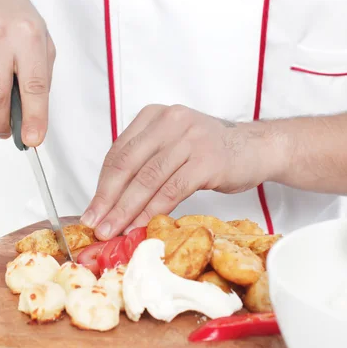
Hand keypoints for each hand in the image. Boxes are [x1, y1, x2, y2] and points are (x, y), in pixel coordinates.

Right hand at [0, 0, 55, 145]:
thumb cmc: (18, 21)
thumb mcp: (42, 42)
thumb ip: (40, 78)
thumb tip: (33, 117)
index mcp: (29, 35)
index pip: (33, 85)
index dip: (33, 117)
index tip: (33, 138)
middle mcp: (0, 35)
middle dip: (3, 123)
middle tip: (8, 131)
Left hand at [82, 104, 280, 239]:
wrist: (255, 148)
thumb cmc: (209, 151)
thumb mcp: (173, 145)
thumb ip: (146, 162)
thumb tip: (112, 201)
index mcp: (154, 116)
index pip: (119, 153)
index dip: (103, 185)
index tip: (92, 210)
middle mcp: (169, 121)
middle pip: (128, 165)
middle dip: (108, 200)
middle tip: (95, 225)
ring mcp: (189, 139)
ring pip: (148, 179)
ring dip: (126, 210)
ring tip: (113, 231)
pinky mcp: (206, 160)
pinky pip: (172, 190)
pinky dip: (153, 211)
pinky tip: (142, 226)